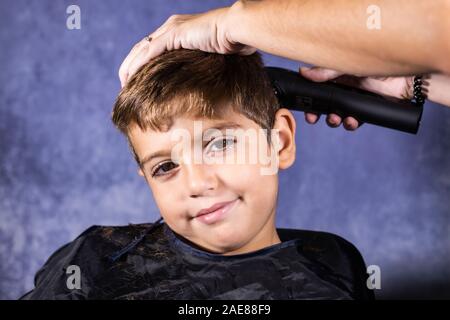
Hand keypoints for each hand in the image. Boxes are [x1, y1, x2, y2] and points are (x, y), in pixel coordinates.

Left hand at [118, 8, 255, 86]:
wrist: (237, 30)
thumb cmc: (231, 44)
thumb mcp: (212, 56)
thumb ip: (202, 63)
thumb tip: (205, 81)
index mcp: (179, 31)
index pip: (153, 47)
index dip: (142, 63)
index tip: (137, 79)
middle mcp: (171, 27)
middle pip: (142, 47)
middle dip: (131, 65)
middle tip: (124, 83)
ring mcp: (171, 29)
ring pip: (141, 49)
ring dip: (130, 67)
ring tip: (123, 84)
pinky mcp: (174, 35)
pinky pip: (149, 52)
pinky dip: (138, 65)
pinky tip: (130, 77)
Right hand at [300, 66, 413, 130]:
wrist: (409, 77)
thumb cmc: (381, 63)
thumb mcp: (349, 65)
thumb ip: (327, 71)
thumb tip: (303, 71)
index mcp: (338, 75)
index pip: (318, 88)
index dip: (310, 99)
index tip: (304, 107)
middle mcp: (345, 87)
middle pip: (325, 104)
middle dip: (318, 113)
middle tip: (314, 118)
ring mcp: (355, 99)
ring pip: (337, 114)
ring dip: (333, 120)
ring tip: (336, 119)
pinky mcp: (366, 110)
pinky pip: (354, 120)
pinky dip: (351, 123)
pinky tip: (352, 121)